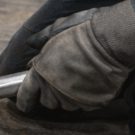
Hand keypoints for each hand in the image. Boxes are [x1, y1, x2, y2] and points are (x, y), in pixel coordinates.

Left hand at [16, 0, 134, 111]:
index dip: (23, 100)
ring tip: (76, 77)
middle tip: (58, 78)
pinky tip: (89, 82)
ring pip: (65, 104)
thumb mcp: (57, 29)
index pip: (25, 94)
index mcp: (41, 72)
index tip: (23, 104)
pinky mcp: (92, 103)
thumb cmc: (82, 33)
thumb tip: (30, 43)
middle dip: (48, 93)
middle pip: (46, 101)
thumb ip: (41, 39)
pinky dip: (83, 97)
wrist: (111, 41)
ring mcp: (74, 98)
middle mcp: (54, 89)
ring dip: (66, 96)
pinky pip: (82, 105)